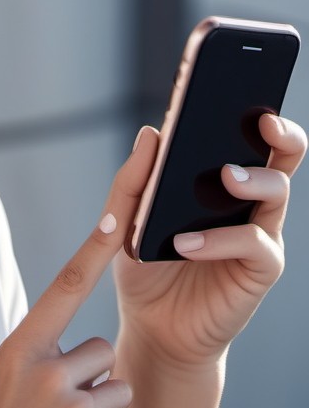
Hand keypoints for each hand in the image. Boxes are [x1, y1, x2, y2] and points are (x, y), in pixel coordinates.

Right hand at [0, 141, 157, 407]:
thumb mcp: (1, 373)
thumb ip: (40, 352)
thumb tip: (87, 346)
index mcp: (19, 347)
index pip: (63, 287)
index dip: (92, 250)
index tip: (116, 220)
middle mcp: (46, 373)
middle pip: (100, 351)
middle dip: (90, 375)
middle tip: (56, 399)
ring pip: (118, 389)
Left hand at [114, 114, 306, 368]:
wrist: (153, 327)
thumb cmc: (145, 267)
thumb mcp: (126, 219)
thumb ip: (135, 180)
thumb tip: (151, 131)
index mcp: (217, 178)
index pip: (241, 134)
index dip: (247, 105)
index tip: (239, 80)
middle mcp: (246, 199)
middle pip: (281, 154)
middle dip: (280, 131)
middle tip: (263, 119)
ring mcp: (257, 232)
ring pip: (277, 191)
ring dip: (252, 178)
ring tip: (223, 176)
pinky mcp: (259, 270)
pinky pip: (254, 244)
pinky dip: (219, 239)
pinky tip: (185, 242)